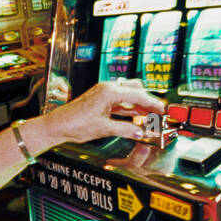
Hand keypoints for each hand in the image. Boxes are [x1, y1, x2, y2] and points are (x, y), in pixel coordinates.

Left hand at [34, 79, 165, 149]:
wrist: (56, 126)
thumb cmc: (74, 124)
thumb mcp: (103, 128)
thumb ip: (125, 129)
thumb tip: (141, 132)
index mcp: (109, 92)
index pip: (138, 95)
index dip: (153, 103)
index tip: (164, 110)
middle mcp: (107, 89)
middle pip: (135, 91)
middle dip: (148, 101)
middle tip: (159, 113)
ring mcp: (103, 94)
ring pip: (128, 96)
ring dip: (139, 105)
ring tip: (151, 116)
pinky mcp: (100, 101)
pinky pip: (120, 103)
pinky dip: (129, 109)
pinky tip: (136, 117)